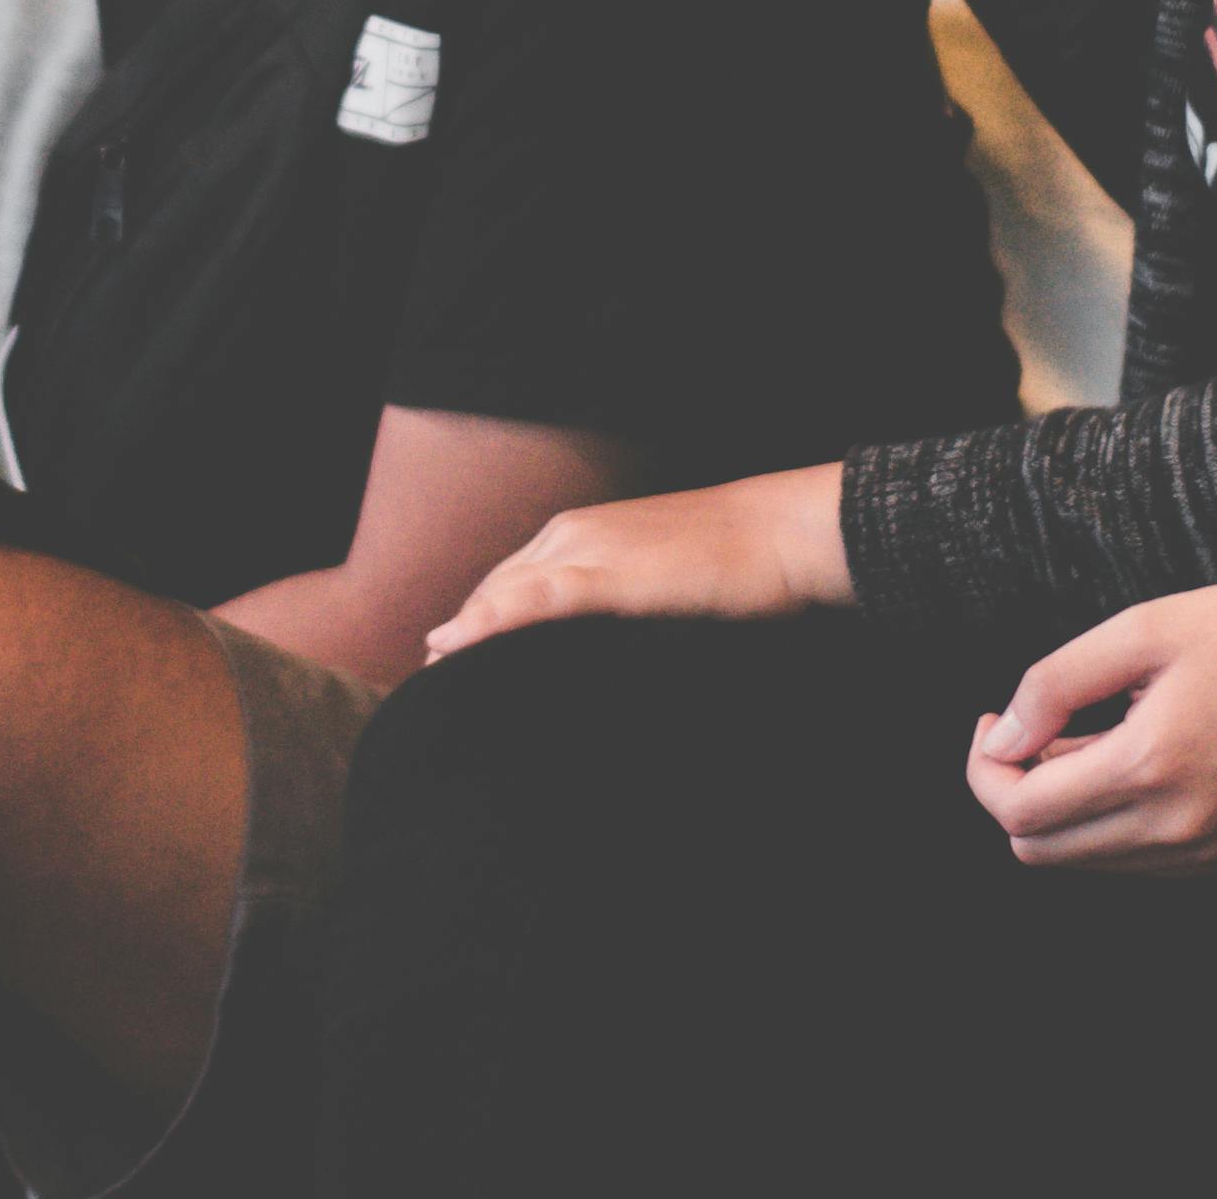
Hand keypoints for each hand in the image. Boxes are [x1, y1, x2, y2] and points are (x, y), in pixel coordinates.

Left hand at [420, 463, 847, 661]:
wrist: (782, 533)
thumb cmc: (735, 564)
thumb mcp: (659, 584)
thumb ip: (619, 607)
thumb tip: (595, 651)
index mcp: (582, 535)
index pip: (510, 583)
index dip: (478, 622)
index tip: (452, 662)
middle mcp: (574, 535)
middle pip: (497, 589)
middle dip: (465, 633)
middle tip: (434, 681)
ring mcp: (591, 550)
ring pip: (506, 593)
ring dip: (467, 633)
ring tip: (436, 677)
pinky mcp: (613, 575)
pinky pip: (539, 596)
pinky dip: (496, 619)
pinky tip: (464, 641)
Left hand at [960, 576, 1216, 873]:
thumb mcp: (1141, 629)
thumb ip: (1055, 684)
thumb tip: (1001, 738)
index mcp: (1151, 768)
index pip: (1021, 813)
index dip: (984, 769)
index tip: (993, 721)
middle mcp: (1179, 830)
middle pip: (1042, 851)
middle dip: (1013, 792)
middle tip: (1030, 729)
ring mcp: (1209, 852)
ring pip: (1087, 861)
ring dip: (1063, 808)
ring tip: (1087, 736)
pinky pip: (1137, 861)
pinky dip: (1110, 821)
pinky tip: (1129, 761)